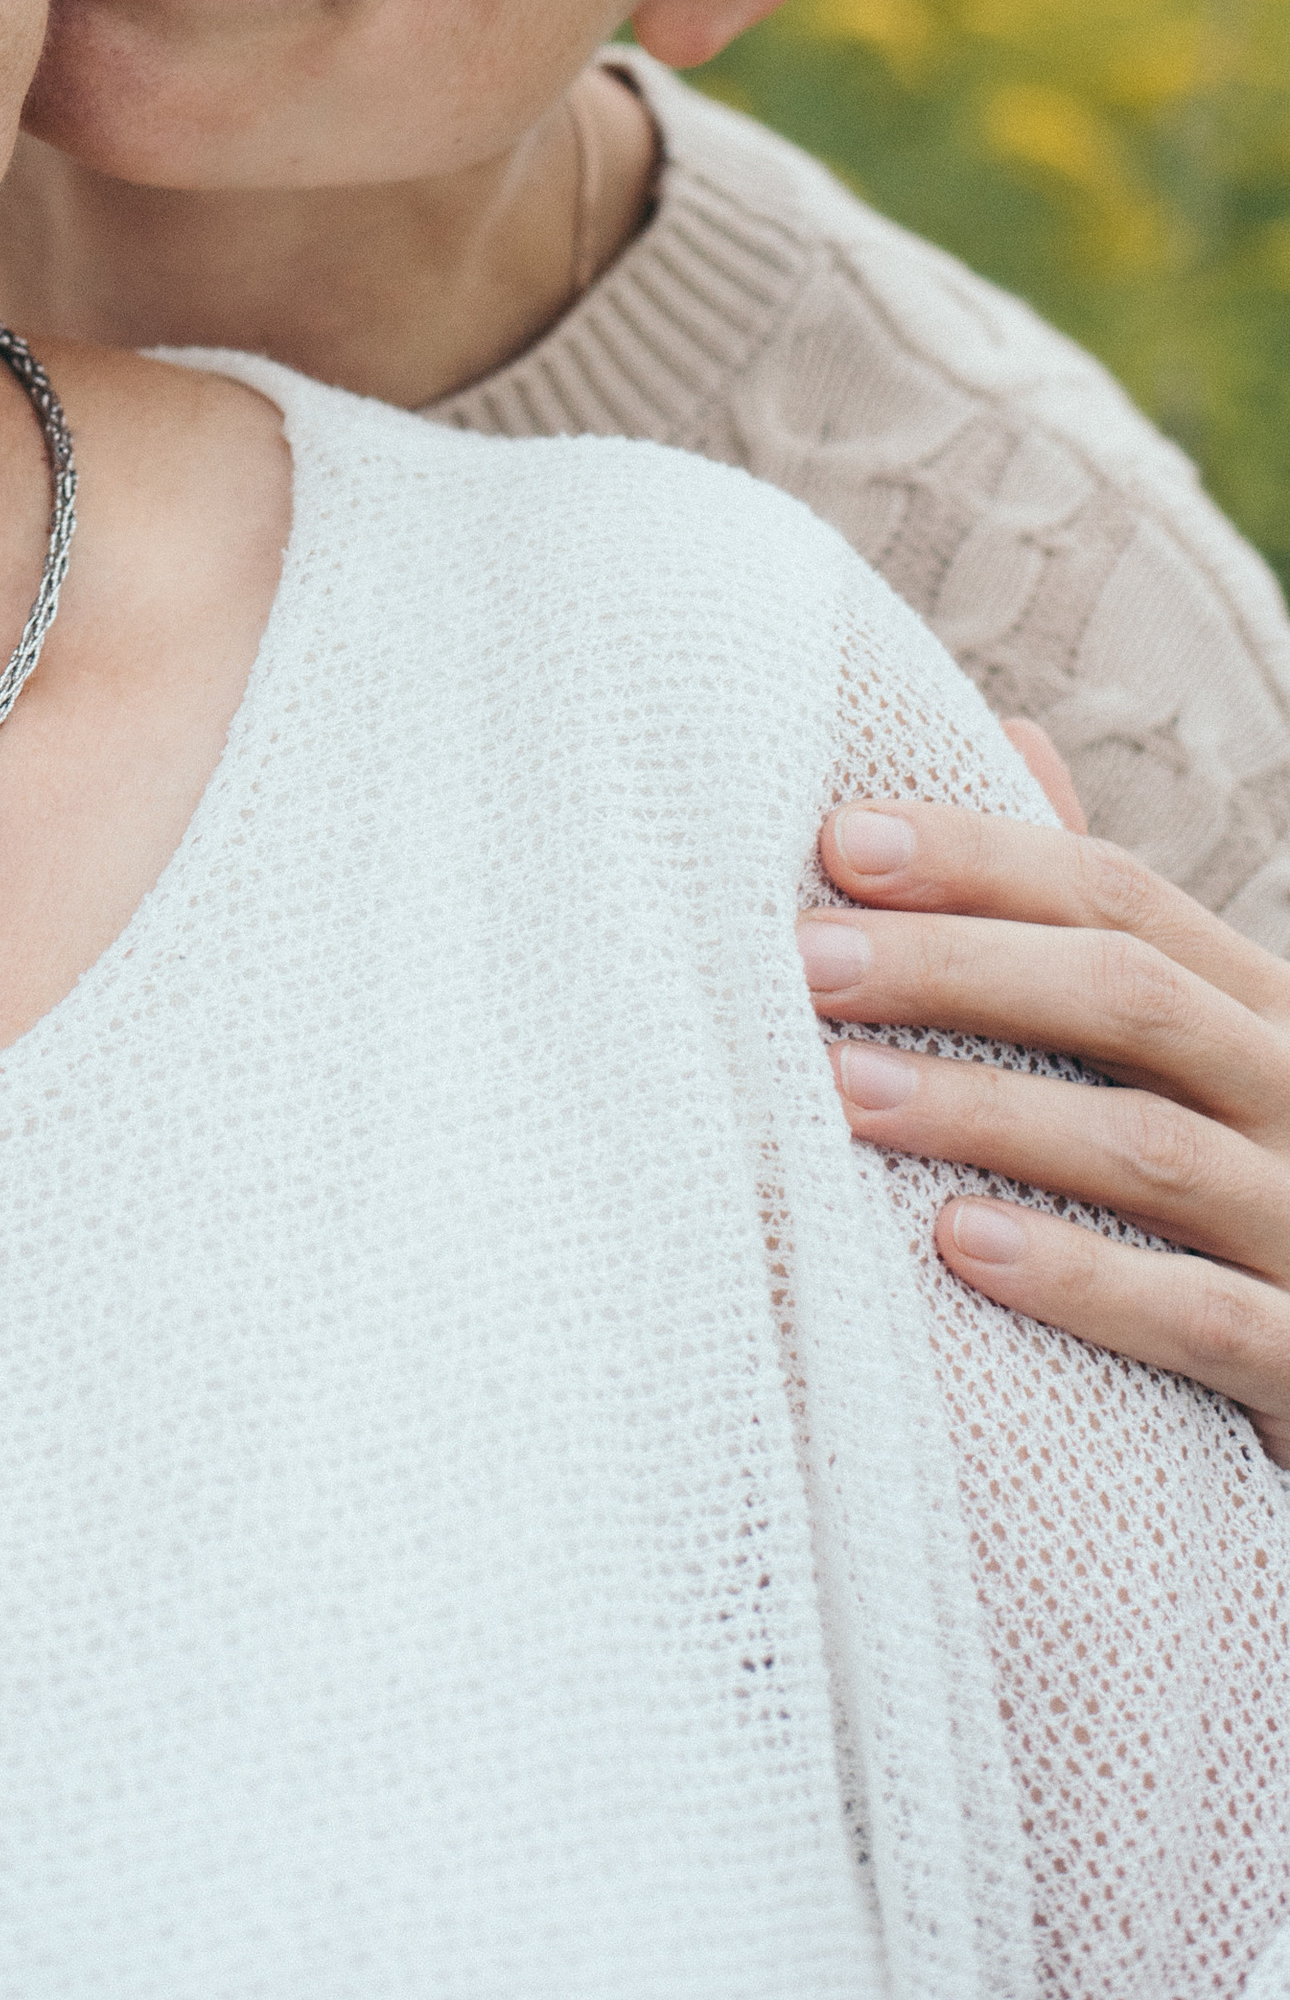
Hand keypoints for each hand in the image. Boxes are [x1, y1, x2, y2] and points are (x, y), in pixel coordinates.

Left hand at [802, 732, 1289, 1464]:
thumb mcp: (1192, 1041)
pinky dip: (1083, 1279)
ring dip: (987, 1112)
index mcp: (1257, 1006)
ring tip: (844, 1091)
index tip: (837, 842)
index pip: (1116, 894)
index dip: (979, 858)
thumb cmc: (1232, 1180)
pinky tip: (961, 1244)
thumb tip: (1012, 732)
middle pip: (1126, 997)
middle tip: (805, 962)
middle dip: (956, 968)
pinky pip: (1200, 1317)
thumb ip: (1104, 917)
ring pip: (1150, 1149)